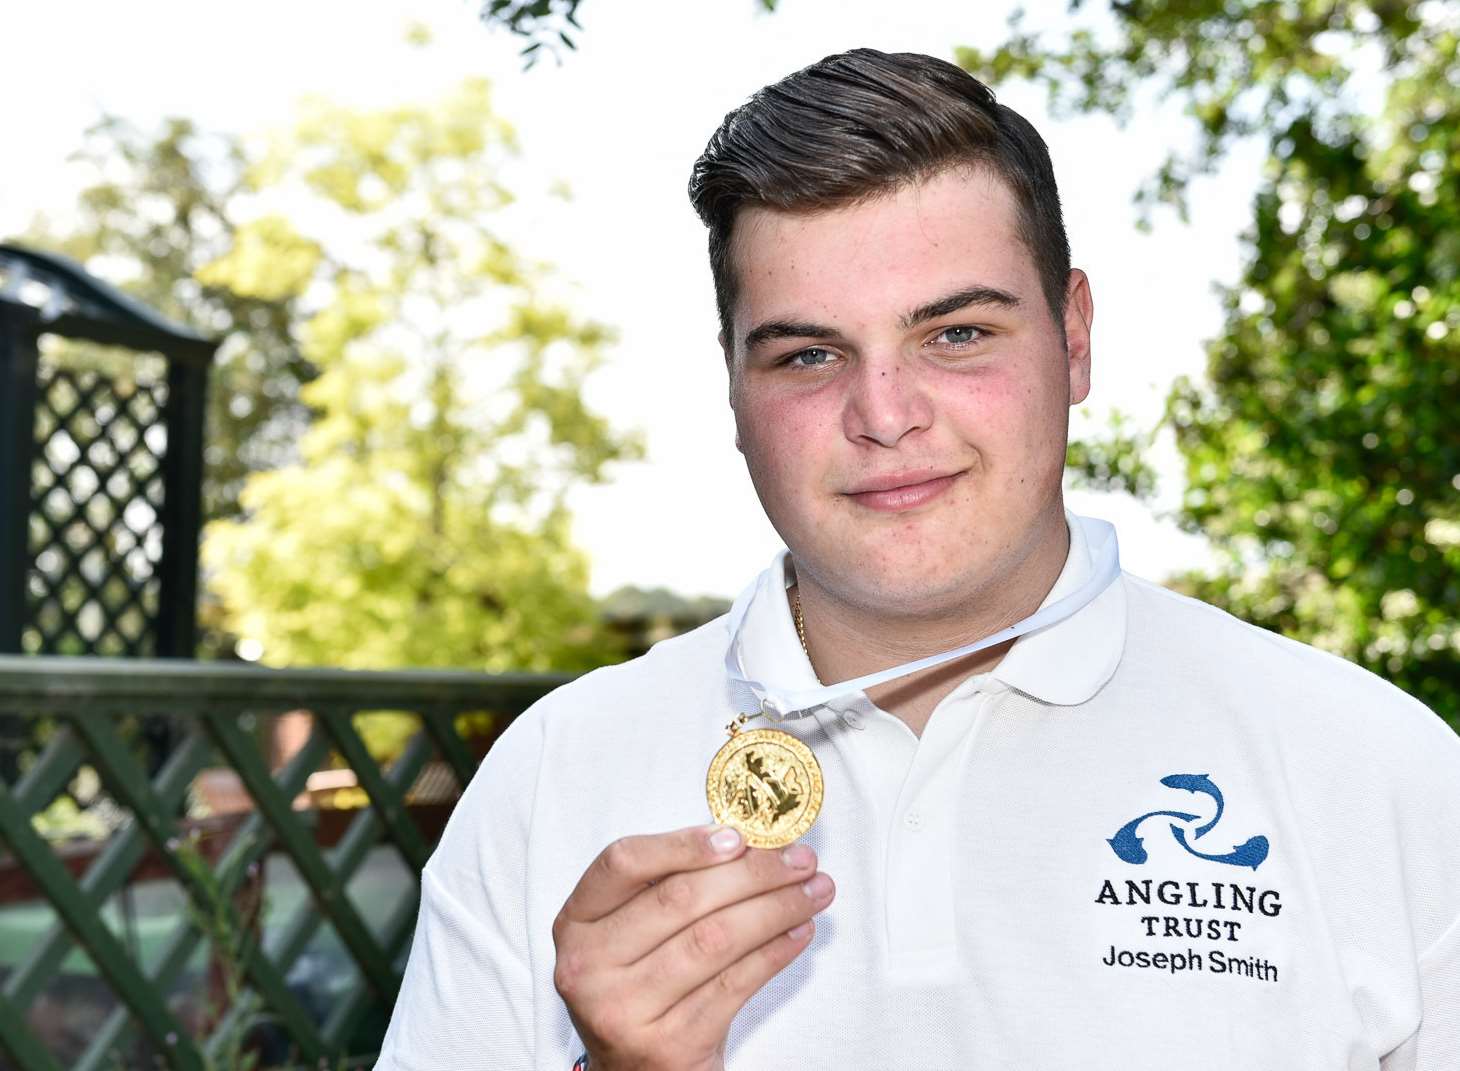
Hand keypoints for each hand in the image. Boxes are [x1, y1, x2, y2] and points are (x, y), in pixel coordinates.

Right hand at [552, 824, 833, 1070]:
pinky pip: (734, 984)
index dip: (683, 844)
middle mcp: (588, 966)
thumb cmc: (642, 985)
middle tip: (801, 860)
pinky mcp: (667, 1046)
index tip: (739, 836)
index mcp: (576, 922)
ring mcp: (624, 1009)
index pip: (623, 863)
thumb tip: (751, 842)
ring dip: (775, 910)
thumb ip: (671, 884)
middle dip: (753, 873)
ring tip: (814, 892)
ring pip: (714, 940)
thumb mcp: (632, 933)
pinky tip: (799, 933)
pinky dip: (775, 952)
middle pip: (680, 899)